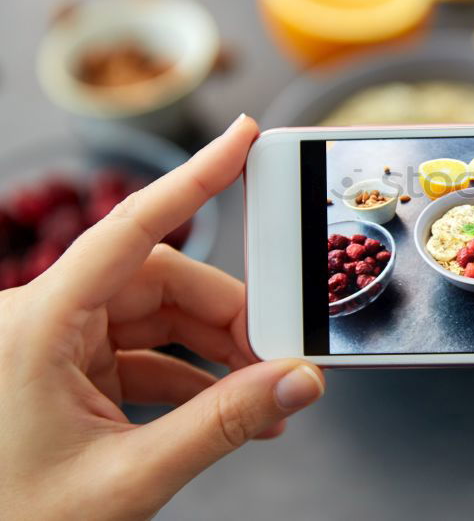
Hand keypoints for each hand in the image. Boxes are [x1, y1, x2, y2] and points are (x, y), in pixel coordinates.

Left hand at [0, 115, 324, 520]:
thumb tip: (296, 382)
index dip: (195, 177)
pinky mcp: (63, 371)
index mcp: (37, 324)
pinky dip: (190, 376)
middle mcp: (41, 319)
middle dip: (228, 316)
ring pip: (156, 317)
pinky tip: (231, 407)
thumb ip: (223, 424)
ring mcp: (52, 344)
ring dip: (215, 351)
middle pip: (160, 280)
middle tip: (281, 351)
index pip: (132, 228)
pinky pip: (142, 353)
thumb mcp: (128, 476)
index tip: (242, 138)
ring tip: (264, 391)